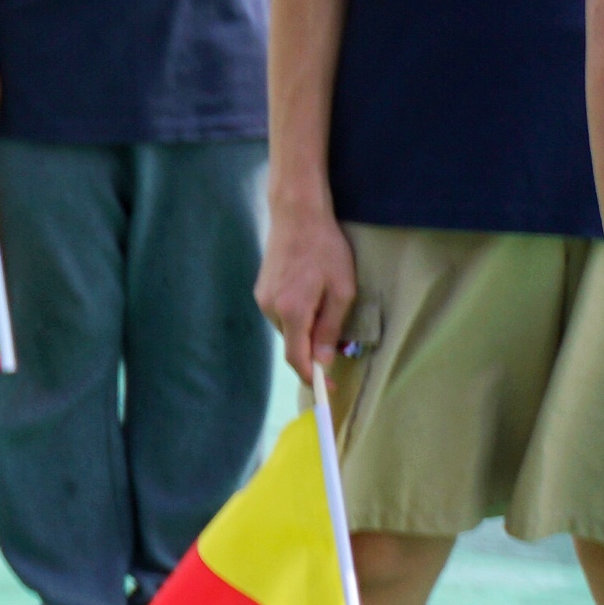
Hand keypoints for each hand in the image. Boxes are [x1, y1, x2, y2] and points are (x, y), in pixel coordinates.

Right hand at [255, 196, 357, 369]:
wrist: (296, 215)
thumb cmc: (326, 249)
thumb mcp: (342, 290)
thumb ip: (331, 327)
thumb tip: (324, 359)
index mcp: (293, 311)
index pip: (297, 358)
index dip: (312, 378)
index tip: (328, 389)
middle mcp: (271, 309)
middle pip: (293, 343)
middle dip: (314, 349)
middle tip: (339, 338)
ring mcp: (262, 299)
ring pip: (288, 329)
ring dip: (306, 329)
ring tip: (327, 306)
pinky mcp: (261, 290)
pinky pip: (281, 314)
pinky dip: (297, 316)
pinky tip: (311, 296)